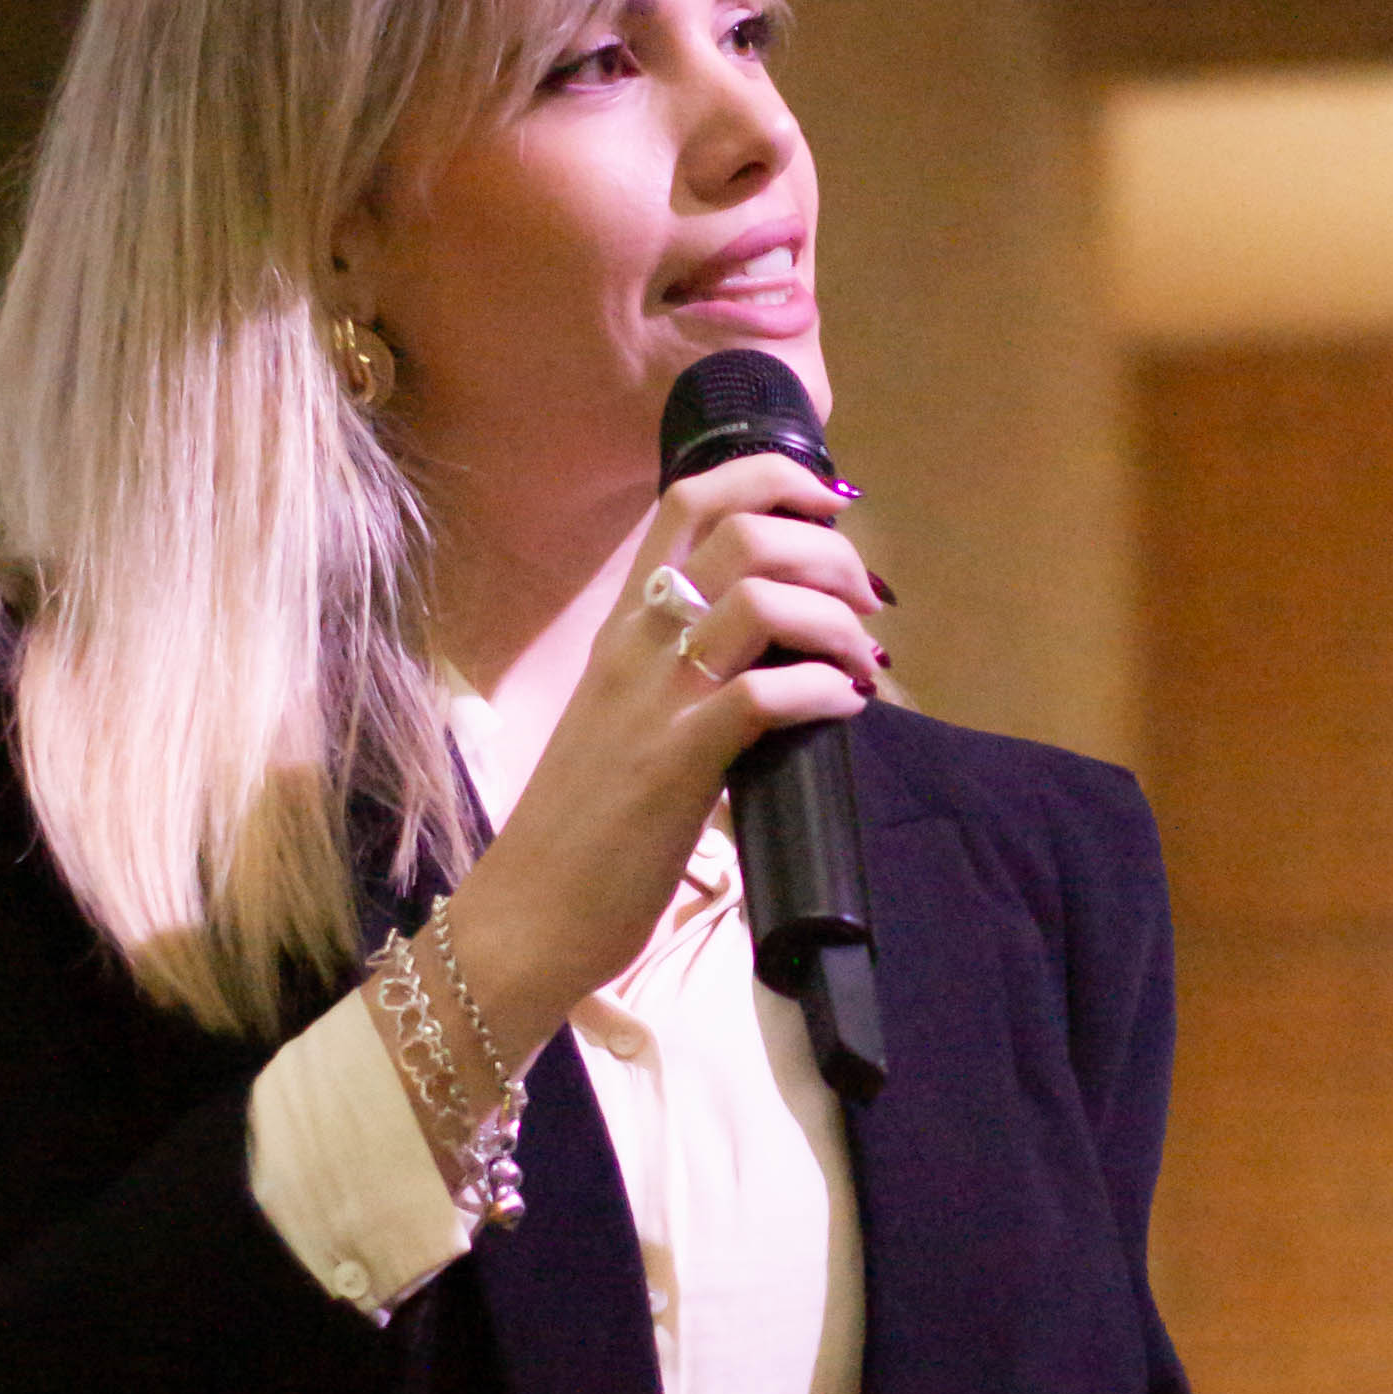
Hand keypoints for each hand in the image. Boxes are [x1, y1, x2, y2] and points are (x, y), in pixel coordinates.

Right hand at [433, 457, 885, 1068]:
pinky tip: (844, 708)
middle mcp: (636, 645)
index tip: (830, 504)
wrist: (528, 914)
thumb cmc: (583, 828)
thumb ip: (687, 677)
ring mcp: (653, 701)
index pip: (688, 501)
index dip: (772, 478)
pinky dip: (820, 689)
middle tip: (864, 600)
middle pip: (739, 531)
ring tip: (859, 657)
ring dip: (832, 617)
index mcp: (624, 627)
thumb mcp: (629, 722)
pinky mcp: (676, 764)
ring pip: (757, 600)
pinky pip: (762, 695)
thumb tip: (773, 659)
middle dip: (826, 549)